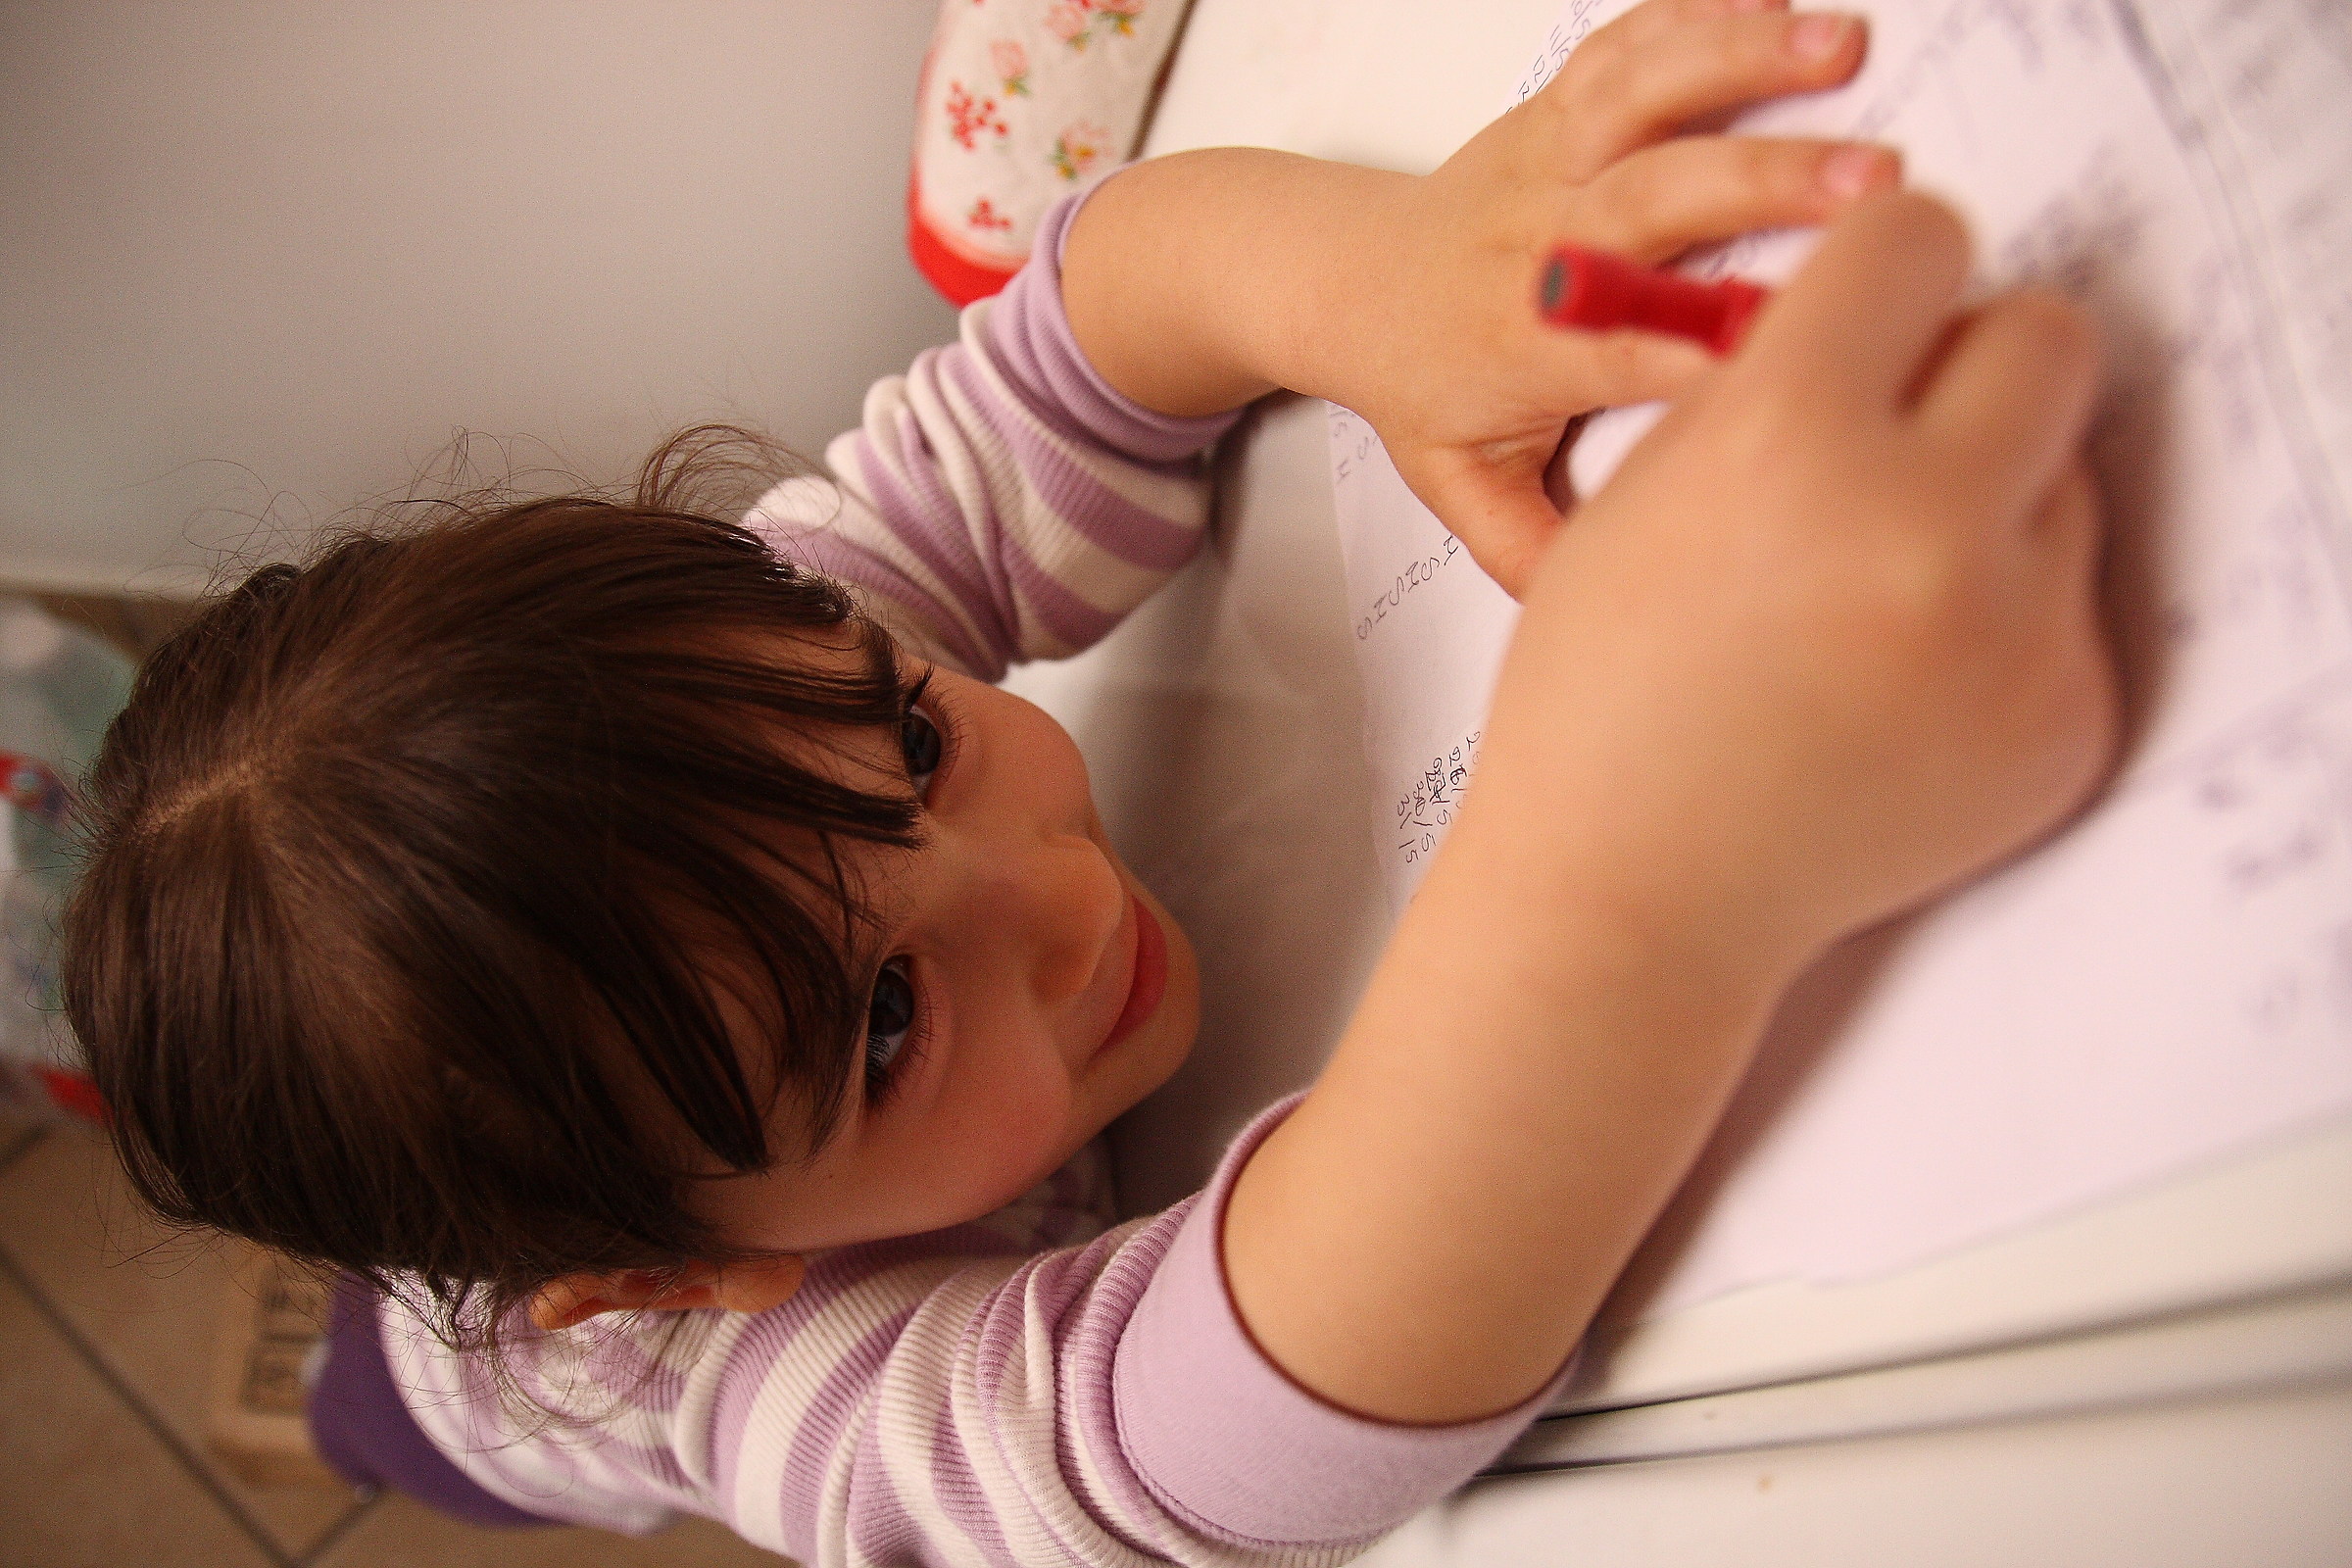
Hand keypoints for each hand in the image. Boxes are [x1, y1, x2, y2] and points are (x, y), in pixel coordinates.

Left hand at [1328, 0, 1900, 596]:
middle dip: (1765, 185)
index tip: (1816, 343)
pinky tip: (1782, 2)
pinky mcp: (1553, 106)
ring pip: (1638, 96)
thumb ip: (1532, 549)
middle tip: (1879, 183)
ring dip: (1742, 63)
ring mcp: (1545, 160)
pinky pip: (1625, 47)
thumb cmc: (1417, 382)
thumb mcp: (1460, 485)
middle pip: (1652, 202)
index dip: (1717, 341)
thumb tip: (1606, 617)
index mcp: (1526, 344)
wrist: (1339, 281)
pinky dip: (1700, 15)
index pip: (1631, 345)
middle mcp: (1539, 242)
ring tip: (1845, 47)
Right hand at [1471, 191, 2120, 980]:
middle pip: (2046, 336)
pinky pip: (2065, 602)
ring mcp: (2011, 635)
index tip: (1879, 305)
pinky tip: (1891, 682)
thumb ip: (1769, 383)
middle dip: (1975, 364)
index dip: (1886, 269)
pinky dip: (1995, 622)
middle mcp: (1920, 526)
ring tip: (1869, 594)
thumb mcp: (1642, 496)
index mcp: (1789, 442)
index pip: (1920, 238)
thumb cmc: (1604, 698)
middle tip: (1911, 425)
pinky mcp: (2065, 720)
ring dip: (1986, 501)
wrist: (1630, 891)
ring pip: (2063, 476)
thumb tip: (1890, 312)